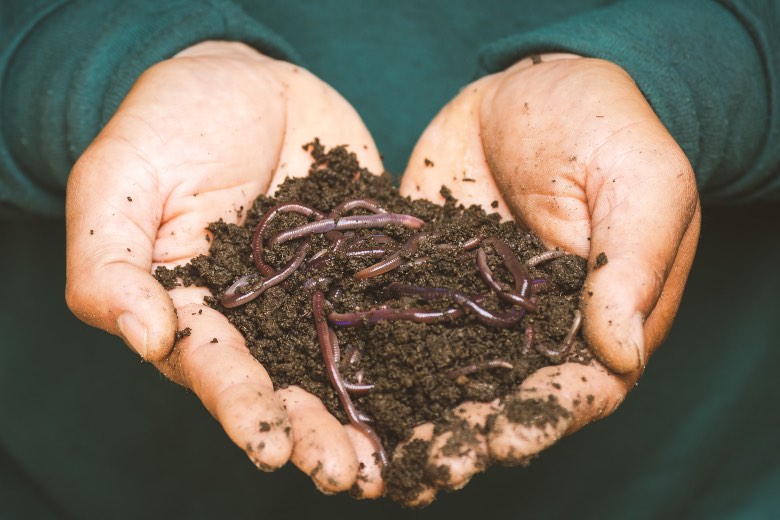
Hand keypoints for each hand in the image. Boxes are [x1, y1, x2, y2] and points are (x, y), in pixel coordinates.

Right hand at [65, 41, 384, 495]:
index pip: (215, 369)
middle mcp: (261, 319)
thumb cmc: (170, 124)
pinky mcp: (365, 268)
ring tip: (394, 460)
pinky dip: (418, 348)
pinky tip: (447, 383)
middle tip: (347, 473)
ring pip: (344, 365)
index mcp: (196, 310)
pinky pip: (393, 308)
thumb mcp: (120, 181)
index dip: (241, 408)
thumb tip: (145, 339)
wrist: (248, 82)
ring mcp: (318, 297)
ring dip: (368, 415)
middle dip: (314, 433)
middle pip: (287, 386)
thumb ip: (111, 262)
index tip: (268, 446)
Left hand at [397, 54, 700, 503]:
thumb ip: (631, 263)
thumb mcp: (639, 180)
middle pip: (501, 398)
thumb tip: (619, 350)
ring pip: (443, 375)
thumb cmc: (603, 125)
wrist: (530, 85)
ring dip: (413, 415)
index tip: (503, 440)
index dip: (541, 420)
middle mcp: (530, 328)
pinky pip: (398, 321)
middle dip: (466, 436)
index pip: (576, 388)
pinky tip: (338, 382)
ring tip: (376, 451)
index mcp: (595, 318)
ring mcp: (472, 307)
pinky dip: (373, 355)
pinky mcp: (425, 278)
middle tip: (427, 466)